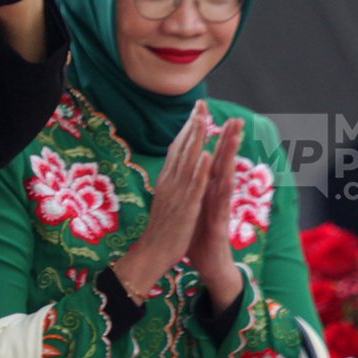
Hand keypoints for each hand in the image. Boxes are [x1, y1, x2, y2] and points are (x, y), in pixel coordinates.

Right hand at [113, 100, 214, 295]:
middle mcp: (170, 182)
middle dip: (192, 125)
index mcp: (167, 180)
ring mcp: (177, 194)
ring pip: (188, 161)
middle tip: (200, 103)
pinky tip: (205, 155)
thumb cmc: (162, 228)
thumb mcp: (166, 199)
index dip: (187, 128)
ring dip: (196, 139)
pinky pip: (194, 186)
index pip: (177, 148)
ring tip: (203, 119)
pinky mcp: (186, 208)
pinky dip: (199, 170)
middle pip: (182, 148)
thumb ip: (171, 181)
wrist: (152, 254)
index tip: (196, 109)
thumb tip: (175, 166)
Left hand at [187, 116, 246, 311]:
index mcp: (207, 188)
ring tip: (236, 136)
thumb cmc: (202, 235)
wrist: (209, 265)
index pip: (210, 157)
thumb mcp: (195, 206)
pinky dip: (223, 187)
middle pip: (222, 162)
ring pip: (227, 177)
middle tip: (235, 117)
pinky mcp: (220, 223)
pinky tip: (225, 174)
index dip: (208, 136)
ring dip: (231, 156)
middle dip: (228, 139)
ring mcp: (220, 207)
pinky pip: (222, 203)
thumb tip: (189, 170)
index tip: (206, 113)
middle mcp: (216, 194)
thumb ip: (195, 187)